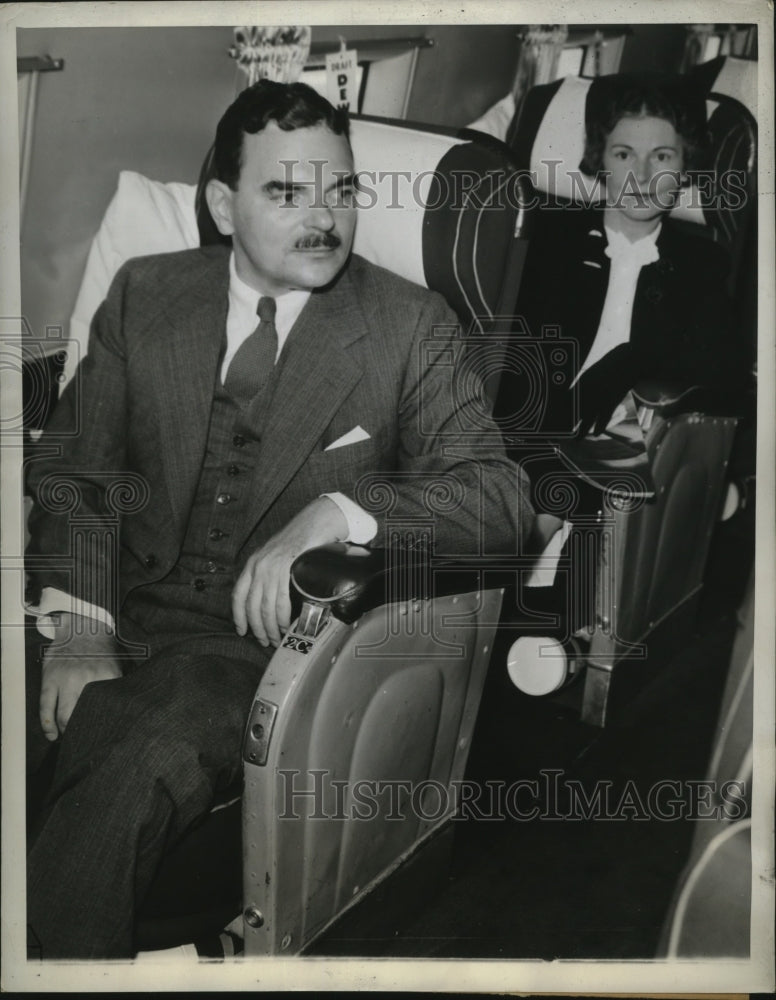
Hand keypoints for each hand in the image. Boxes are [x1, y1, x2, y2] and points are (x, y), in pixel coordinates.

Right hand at [39, 614, 121, 740]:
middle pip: (83, 716)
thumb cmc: (101, 651)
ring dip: (67, 730)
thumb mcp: (116, 667)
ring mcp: (66, 680)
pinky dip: (47, 725)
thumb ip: (116, 687)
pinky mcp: (50, 678)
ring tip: (70, 736)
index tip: (105, 737)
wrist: (82, 627)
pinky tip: (52, 735)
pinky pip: (45, 707)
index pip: (107, 709)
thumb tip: (123, 711)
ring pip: (64, 715)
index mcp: (107, 677)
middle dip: (83, 731)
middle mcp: (87, 679)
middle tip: (85, 738)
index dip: (106, 727)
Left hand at [232, 497, 347, 646]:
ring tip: (277, 638)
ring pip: (265, 606)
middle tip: (265, 641)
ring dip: (271, 627)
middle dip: (258, 627)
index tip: (242, 631)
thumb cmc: (301, 539)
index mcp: (253, 563)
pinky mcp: (285, 568)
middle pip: (251, 605)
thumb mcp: (277, 556)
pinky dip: (283, 617)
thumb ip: (270, 574)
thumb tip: (271, 599)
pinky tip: (286, 626)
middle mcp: (258, 565)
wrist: (316, 521)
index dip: (238, 616)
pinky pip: (280, 600)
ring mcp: (271, 566)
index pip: (238, 595)